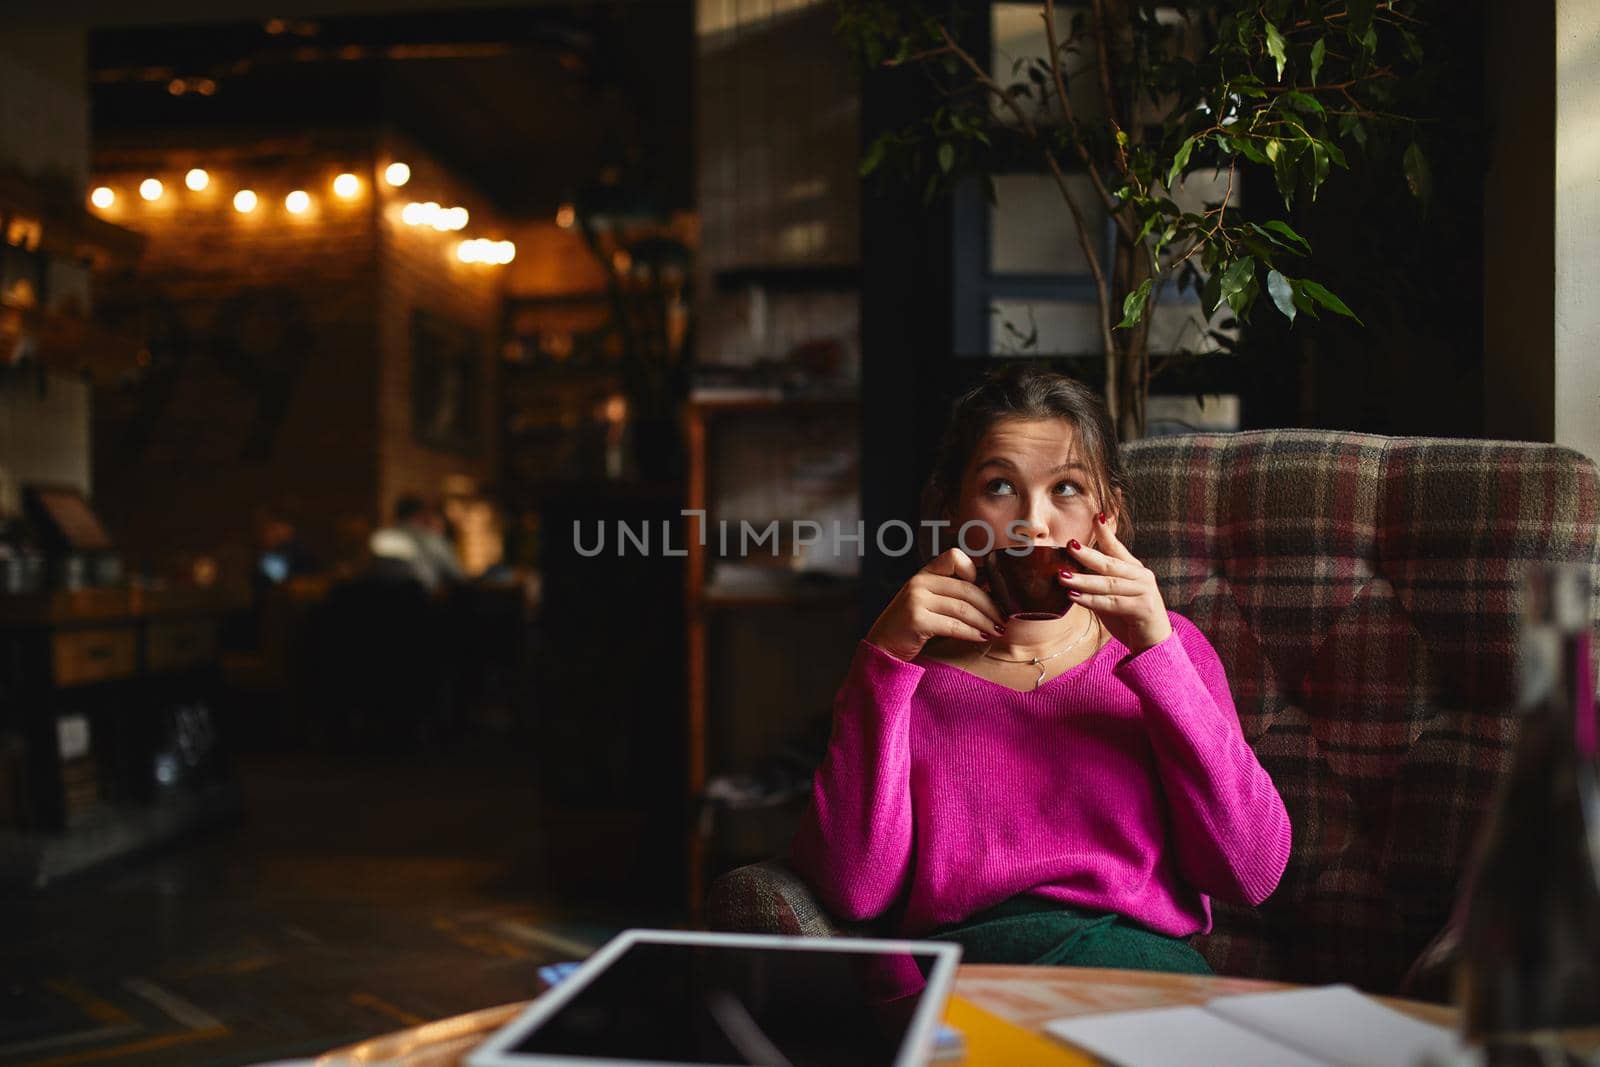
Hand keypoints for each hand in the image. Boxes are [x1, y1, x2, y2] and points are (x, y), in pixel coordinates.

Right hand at [865, 548, 1007, 661]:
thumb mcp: (928, 603)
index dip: (975, 572)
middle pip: (967, 588)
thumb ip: (950, 594)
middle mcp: (919, 582)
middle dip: (991, 605)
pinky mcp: (916, 620)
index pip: (955, 557)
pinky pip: (953, 625)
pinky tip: (981, 638)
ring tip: (997, 631)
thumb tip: (991, 593)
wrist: (882, 649)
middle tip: (1004, 619)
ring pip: (963, 607)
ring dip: (985, 621)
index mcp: (924, 574)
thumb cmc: (911, 628)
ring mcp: (916, 600)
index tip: (987, 592)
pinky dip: (971, 632)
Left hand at [1057, 517, 1171, 652]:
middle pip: (1110, 563)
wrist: (1154, 643)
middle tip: (1069, 546)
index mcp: (1133, 569)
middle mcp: (1141, 576)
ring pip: (1109, 583)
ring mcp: (1143, 592)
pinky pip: (1112, 603)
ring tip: (1063, 576)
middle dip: (1088, 554)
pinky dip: (1092, 600)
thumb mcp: (1111, 595)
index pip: (1117, 547)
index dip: (1106, 532)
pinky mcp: (1141, 609)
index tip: (1095, 516)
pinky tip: (1075, 597)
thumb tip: (1066, 572)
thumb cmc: (1129, 616)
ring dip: (1083, 580)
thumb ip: (1096, 583)